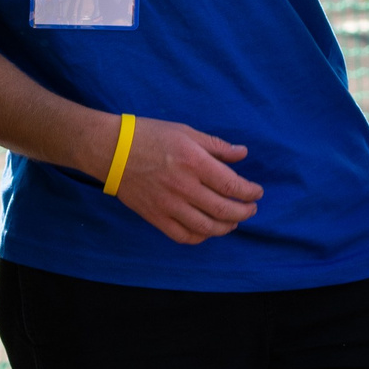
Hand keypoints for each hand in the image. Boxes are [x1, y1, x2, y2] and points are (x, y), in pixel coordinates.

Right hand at [107, 115, 263, 243]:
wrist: (111, 151)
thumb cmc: (149, 135)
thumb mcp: (186, 132)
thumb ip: (216, 146)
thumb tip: (242, 154)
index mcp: (194, 161)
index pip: (232, 185)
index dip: (249, 192)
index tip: (257, 192)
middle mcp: (184, 186)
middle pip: (223, 209)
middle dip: (244, 212)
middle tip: (251, 208)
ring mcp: (169, 205)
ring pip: (206, 227)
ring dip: (226, 227)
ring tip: (234, 221)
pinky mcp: (155, 217)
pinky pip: (183, 236)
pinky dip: (200, 236)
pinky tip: (207, 229)